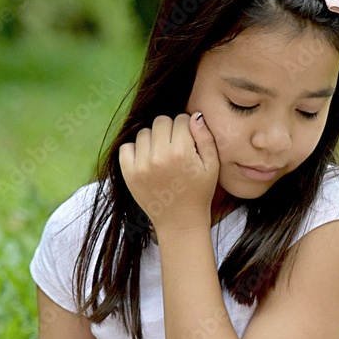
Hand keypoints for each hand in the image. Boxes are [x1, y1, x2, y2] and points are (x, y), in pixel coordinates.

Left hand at [118, 113, 219, 231]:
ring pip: (144, 132)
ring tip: (162, 154)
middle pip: (161, 122)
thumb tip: (195, 116)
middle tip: (175, 146)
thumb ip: (205, 138)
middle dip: (170, 129)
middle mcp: (159, 156)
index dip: (187, 128)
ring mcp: (141, 165)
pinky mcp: (129, 173)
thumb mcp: (212, 165)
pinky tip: (147, 160)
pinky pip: (126, 147)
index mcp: (182, 152)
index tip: (189, 141)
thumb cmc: (199, 193)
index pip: (180, 119)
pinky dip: (135, 150)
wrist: (180, 222)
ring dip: (153, 139)